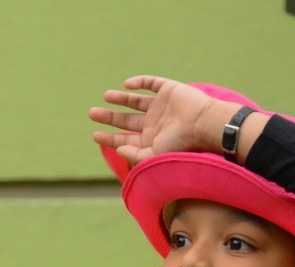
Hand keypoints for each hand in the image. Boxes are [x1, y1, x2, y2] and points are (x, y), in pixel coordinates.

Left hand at [90, 76, 243, 164]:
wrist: (202, 123)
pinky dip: (139, 83)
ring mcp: (161, 106)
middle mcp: (155, 124)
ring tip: (105, 96)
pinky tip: (127, 85)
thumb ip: (135, 155)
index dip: (110, 138)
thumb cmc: (181, 143)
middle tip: (92, 113)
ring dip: (120, 99)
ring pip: (136, 102)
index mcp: (151, 140)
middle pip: (127, 120)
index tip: (95, 135)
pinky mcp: (168, 90)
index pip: (126, 139)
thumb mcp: (154, 155)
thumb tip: (118, 149)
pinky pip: (151, 83)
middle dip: (109, 117)